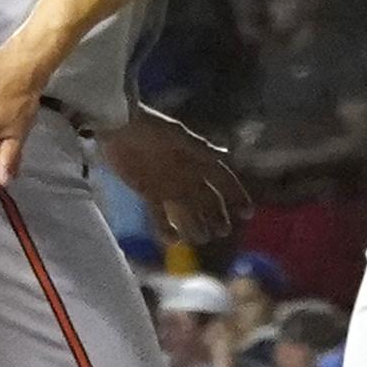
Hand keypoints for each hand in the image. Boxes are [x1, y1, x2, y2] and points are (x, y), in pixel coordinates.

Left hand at [98, 106, 251, 250]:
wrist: (119, 127)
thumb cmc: (151, 126)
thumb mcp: (178, 135)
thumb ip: (200, 148)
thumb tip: (226, 155)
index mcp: (197, 161)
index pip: (223, 180)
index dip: (236, 195)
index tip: (247, 213)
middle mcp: (186, 177)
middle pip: (208, 202)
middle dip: (217, 217)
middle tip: (223, 231)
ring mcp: (168, 187)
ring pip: (187, 213)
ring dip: (195, 226)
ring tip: (202, 238)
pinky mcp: (147, 193)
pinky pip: (159, 216)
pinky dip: (165, 229)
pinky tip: (173, 240)